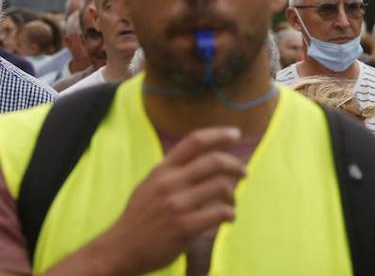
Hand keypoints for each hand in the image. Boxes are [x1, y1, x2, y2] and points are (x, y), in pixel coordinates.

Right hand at [89, 127, 246, 274]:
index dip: (219, 134)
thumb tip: (205, 156)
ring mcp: (177, 204)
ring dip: (233, 195)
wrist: (120, 249)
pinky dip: (230, 214)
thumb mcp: (150, 184)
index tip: (236, 134)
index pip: (194, 141)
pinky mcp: (185, 226)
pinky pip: (220, 212)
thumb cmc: (140, 216)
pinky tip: (228, 218)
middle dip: (236, 165)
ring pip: (221, 187)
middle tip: (244, 172)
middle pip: (215, 161)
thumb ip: (173, 170)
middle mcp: (170, 183)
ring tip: (231, 202)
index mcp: (163, 170)